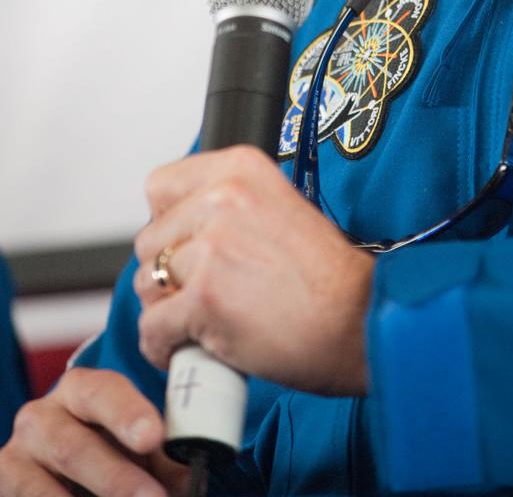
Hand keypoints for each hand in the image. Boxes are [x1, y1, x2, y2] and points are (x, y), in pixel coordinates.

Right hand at [0, 367, 186, 495]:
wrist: (54, 473)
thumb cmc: (105, 451)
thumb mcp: (130, 446)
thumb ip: (159, 456)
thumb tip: (194, 474)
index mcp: (81, 391)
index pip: (102, 392)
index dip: (128, 413)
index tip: (154, 437)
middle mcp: (42, 417)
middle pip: (74, 447)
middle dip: (116, 478)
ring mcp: (18, 455)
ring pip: (43, 486)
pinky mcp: (4, 482)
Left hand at [134, 145, 373, 394]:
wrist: (358, 319)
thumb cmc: (327, 276)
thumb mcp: (279, 207)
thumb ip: (229, 207)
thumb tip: (182, 228)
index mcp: (241, 168)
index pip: (160, 186)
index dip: (169, 222)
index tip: (187, 244)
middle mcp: (222, 198)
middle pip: (150, 239)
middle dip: (169, 272)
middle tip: (202, 293)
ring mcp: (212, 247)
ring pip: (147, 283)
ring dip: (166, 309)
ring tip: (199, 322)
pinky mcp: (204, 298)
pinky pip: (153, 327)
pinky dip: (163, 347)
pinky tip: (187, 350)